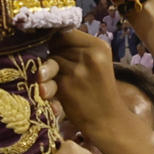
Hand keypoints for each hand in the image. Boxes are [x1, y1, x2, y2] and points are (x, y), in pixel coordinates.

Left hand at [48, 31, 148, 153]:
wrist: (108, 120)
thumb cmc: (99, 90)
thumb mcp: (97, 63)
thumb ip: (77, 49)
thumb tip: (46, 36)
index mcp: (99, 46)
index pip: (65, 32)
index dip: (58, 42)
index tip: (62, 52)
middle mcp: (89, 55)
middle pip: (56, 46)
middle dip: (56, 56)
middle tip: (69, 72)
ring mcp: (76, 70)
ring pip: (50, 60)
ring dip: (51, 72)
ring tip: (63, 83)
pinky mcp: (65, 85)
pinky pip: (46, 78)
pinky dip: (48, 87)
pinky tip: (57, 96)